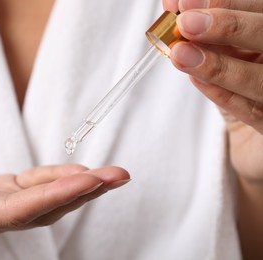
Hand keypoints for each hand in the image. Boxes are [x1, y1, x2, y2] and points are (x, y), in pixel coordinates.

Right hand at [0, 156, 129, 240]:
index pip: (19, 209)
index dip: (55, 195)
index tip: (89, 178)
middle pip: (44, 208)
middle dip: (82, 191)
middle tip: (119, 175)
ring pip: (45, 201)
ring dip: (79, 187)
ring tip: (111, 175)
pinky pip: (33, 190)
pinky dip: (58, 181)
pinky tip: (78, 174)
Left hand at [163, 0, 262, 181]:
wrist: (258, 132)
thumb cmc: (243, 82)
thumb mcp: (228, 52)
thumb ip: (206, 31)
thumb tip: (174, 3)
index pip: (262, 13)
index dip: (228, 4)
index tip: (186, 3)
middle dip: (229, 27)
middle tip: (186, 23)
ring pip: (260, 80)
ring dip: (218, 65)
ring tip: (181, 54)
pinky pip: (253, 112)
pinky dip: (222, 95)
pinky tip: (197, 80)